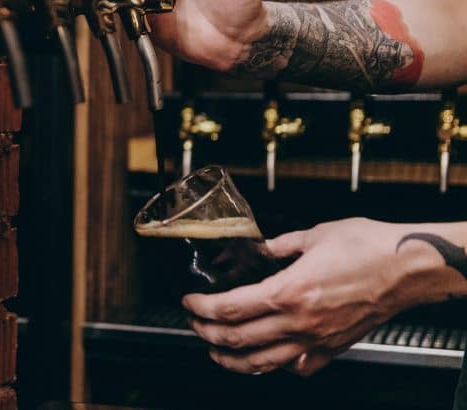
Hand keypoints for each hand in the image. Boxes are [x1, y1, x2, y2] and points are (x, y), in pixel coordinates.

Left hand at [182, 218, 445, 375]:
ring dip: (233, 358)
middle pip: (238, 338)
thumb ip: (280, 245)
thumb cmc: (370, 248)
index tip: (189, 302)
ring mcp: (316, 340)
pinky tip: (266, 358)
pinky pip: (298, 366)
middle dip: (207, 332)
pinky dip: (276, 365)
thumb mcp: (314, 234)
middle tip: (194, 324)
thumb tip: (261, 248)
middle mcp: (299, 322)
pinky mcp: (333, 347)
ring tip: (217, 350)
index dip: (201, 308)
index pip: (229, 308)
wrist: (411, 268)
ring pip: (263, 362)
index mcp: (288, 291)